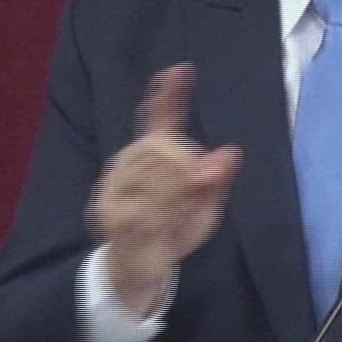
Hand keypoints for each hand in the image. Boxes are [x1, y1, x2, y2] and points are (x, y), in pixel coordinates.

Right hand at [89, 64, 241, 314]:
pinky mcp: (111, 213)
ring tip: (182, 212)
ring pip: (153, 176)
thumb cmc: (171, 232)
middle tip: (203, 183)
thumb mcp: (203, 207)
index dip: (168, 95)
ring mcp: (114, 188)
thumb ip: (214, 180)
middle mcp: (126, 165)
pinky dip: (164, 214)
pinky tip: (165, 224)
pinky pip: (144, 206)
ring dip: (177, 194)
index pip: (158, 120)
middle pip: (159, 148)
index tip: (182, 69)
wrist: (138, 272)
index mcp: (148, 157)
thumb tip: (230, 152)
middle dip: (187, 165)